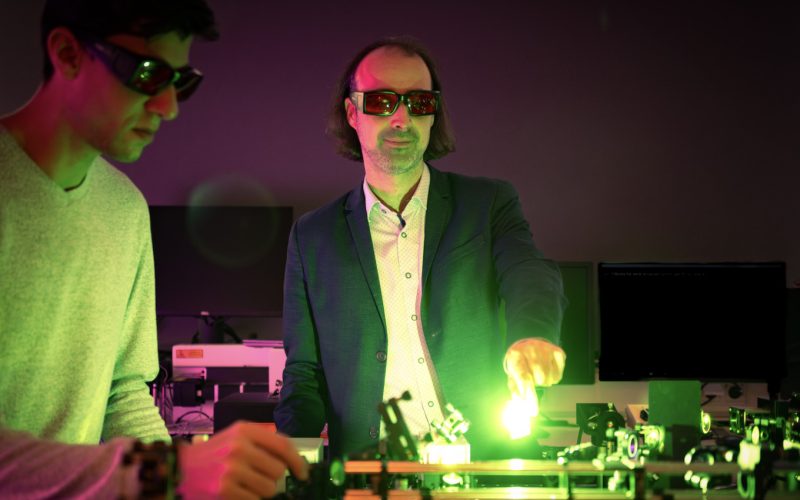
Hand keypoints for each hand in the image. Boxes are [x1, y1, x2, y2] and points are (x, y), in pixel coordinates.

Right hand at [177, 421, 308, 498]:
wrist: (180, 469)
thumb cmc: (214, 454)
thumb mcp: (237, 438)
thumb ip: (263, 444)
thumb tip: (294, 461)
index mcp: (244, 430)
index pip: (283, 445)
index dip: (297, 462)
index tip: (303, 474)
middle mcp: (239, 446)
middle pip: (278, 470)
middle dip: (272, 478)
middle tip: (257, 477)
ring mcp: (231, 469)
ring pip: (269, 488)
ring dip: (261, 491)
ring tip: (244, 485)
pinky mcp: (224, 490)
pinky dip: (249, 499)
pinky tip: (236, 492)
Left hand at [503, 338, 565, 414]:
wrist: (526, 346)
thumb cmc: (519, 364)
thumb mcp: (513, 376)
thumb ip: (516, 391)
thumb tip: (522, 405)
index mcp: (516, 356)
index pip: (524, 379)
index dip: (529, 396)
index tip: (533, 411)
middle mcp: (530, 350)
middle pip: (540, 379)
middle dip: (537, 385)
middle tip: (534, 380)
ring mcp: (545, 349)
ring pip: (550, 378)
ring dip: (546, 382)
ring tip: (539, 375)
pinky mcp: (557, 351)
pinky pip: (559, 374)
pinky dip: (554, 376)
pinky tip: (548, 369)